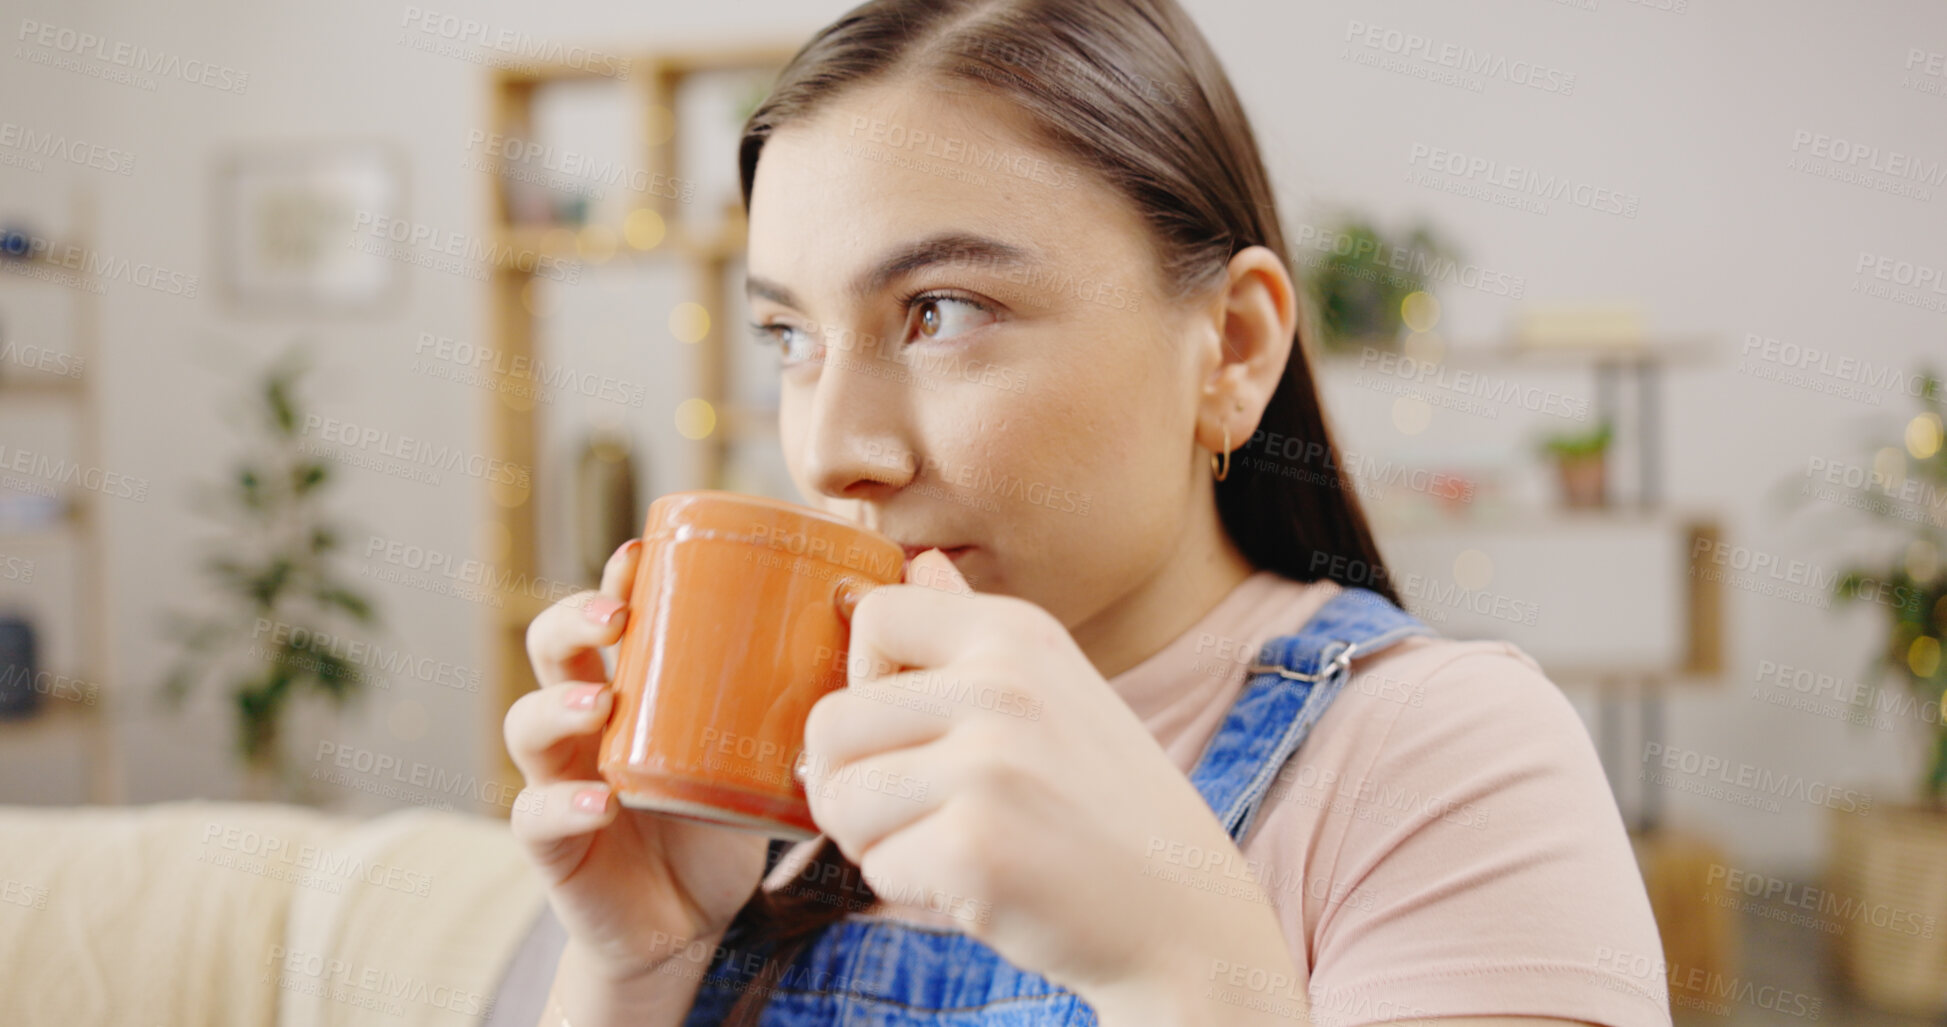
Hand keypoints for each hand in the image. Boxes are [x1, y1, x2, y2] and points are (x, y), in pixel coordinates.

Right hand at [506, 539, 769, 984]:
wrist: (689, 923)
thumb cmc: (727, 815)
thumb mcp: (766, 748)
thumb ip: (809, 693)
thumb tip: (894, 606)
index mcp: (634, 689)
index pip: (608, 618)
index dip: (614, 580)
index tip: (642, 552)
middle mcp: (587, 725)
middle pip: (551, 653)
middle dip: (572, 623)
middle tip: (614, 615)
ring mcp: (563, 780)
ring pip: (527, 728)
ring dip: (557, 707)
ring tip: (599, 702)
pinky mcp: (558, 845)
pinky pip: (539, 818)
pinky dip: (564, 806)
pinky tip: (600, 801)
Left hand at [798, 550, 1297, 1013]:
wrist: (1184, 915)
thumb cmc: (1105, 807)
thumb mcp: (1057, 689)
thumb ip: (974, 631)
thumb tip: (918, 561)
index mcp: (1017, 632)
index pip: (874, 614)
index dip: (863, 680)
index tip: (909, 727)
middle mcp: (1002, 684)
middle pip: (830, 722)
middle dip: (852, 782)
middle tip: (920, 811)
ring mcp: (988, 764)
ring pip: (838, 800)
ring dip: (876, 839)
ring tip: (953, 842)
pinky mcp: (974, 846)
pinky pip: (875, 867)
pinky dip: (912, 888)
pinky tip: (981, 884)